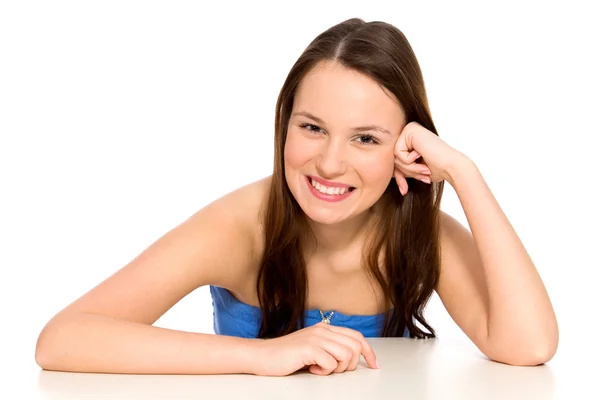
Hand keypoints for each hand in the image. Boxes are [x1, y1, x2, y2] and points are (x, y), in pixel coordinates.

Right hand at [252, 322, 378, 375]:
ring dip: (338, 368)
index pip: (357, 336)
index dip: (369, 352)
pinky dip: (324, 372)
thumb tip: (352, 357)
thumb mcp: (312, 348)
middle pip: (356, 346)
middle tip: (334, 370)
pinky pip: (331, 364)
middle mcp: (323, 330)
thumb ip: (330, 348)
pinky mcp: (309, 348)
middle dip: (351, 364)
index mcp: (326, 328)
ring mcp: (316, 338)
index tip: (374, 365)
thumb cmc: (286, 356)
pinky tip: (310, 369)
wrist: (262, 356)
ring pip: (347, 355)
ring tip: (321, 369)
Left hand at [393, 121, 467, 195]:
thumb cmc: (436, 169)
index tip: (404, 190)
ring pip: (394, 156)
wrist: (452, 167)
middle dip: (405, 172)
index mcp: (409, 139)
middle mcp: (408, 130)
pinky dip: (409, 161)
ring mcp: (409, 128)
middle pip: (392, 158)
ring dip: (408, 168)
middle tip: (423, 174)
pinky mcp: (410, 130)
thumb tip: (385, 176)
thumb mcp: (413, 170)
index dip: (399, 176)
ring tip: (424, 168)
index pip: (395, 160)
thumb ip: (400, 169)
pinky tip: (423, 158)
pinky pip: (398, 152)